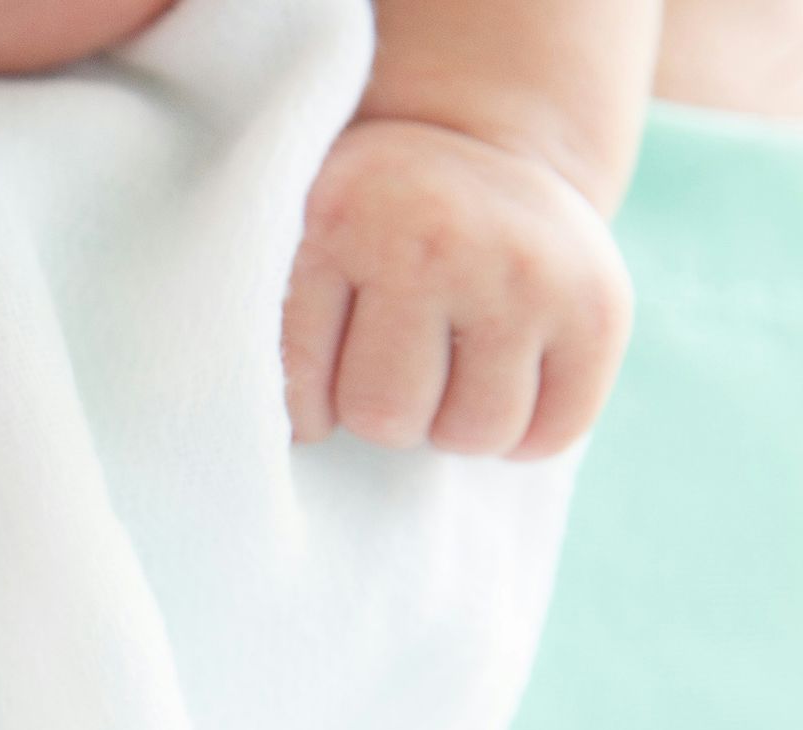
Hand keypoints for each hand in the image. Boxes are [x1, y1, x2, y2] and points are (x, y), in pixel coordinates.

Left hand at [281, 118, 632, 458]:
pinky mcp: (597, 306)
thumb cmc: (370, 220)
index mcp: (340, 220)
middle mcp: (434, 241)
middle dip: (385, 416)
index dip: (308, 411)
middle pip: (387, 418)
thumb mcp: (302, 233)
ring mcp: (523, 273)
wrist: (485, 146)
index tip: (318, 393)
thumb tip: (293, 441)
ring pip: (474, 434)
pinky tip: (503, 382)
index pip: (300, 384)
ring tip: (448, 376)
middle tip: (393, 372)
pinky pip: (553, 432)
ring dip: (453, 426)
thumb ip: (274, 314)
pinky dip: (524, 435)